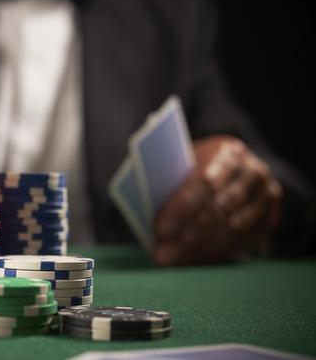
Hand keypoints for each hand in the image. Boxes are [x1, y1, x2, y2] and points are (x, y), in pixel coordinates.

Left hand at [153, 136, 281, 264]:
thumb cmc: (193, 166)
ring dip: (198, 248)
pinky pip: (242, 242)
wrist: (231, 166)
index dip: (182, 207)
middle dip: (188, 235)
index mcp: (226, 152)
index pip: (206, 182)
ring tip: (170, 259)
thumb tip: (144, 208)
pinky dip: (213, 253)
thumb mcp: (181, 163)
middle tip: (162, 254)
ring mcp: (265, 196)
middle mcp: (252, 172)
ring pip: (232, 229)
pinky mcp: (269, 218)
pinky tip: (190, 260)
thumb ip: (169, 179)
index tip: (160, 228)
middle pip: (219, 209)